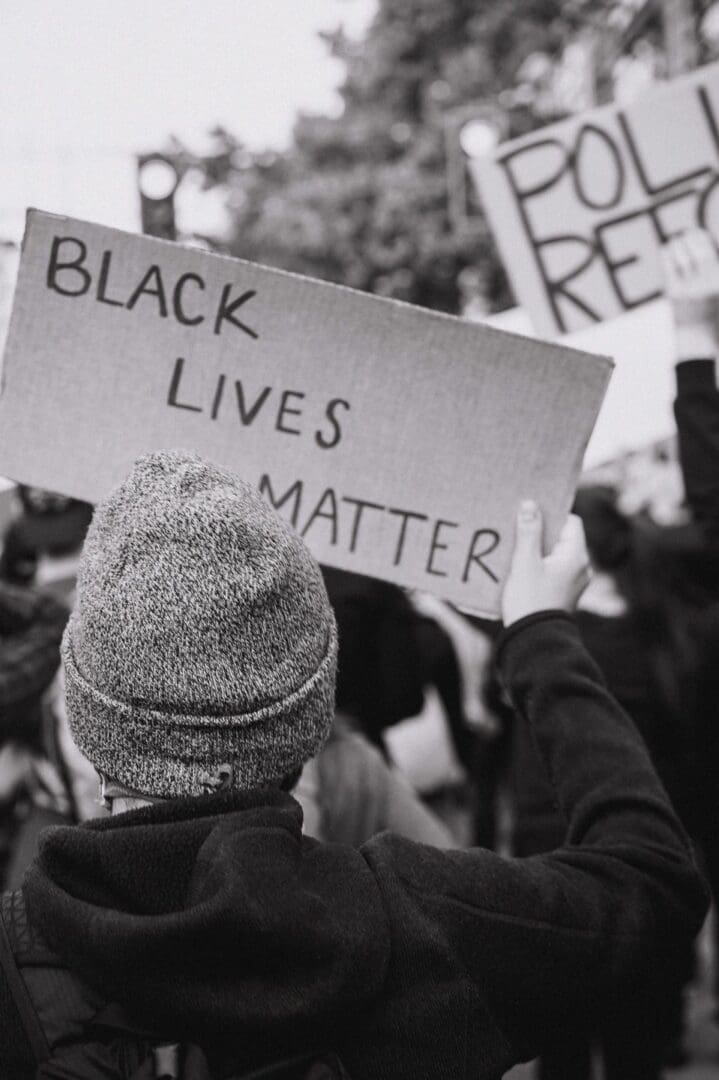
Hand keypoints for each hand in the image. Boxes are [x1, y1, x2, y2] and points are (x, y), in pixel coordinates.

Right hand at [501, 501, 590, 626]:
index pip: (571, 522)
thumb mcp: (525, 563)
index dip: (551, 516)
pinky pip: (555, 570)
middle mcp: (582, 567)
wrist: (534, 640)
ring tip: (517, 551)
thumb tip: (530, 504)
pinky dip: (541, 566)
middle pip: (563, 538)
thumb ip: (528, 532)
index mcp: (576, 556)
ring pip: (557, 555)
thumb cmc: (530, 600)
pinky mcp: (566, 593)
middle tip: (519, 531)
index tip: (530, 516)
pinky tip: (522, 570)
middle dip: (541, 533)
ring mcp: (575, 582)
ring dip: (539, 551)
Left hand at [662, 229, 718, 355]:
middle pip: (697, 252)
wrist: (695, 332)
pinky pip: (669, 267)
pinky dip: (667, 255)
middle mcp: (706, 283)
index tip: (694, 231)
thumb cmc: (708, 304)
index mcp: (717, 280)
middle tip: (684, 234)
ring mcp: (689, 288)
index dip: (700, 237)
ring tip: (675, 241)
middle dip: (689, 238)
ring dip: (677, 245)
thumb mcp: (713, 283)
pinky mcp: (674, 293)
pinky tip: (666, 250)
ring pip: (681, 257)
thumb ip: (710, 265)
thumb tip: (698, 237)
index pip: (709, 252)